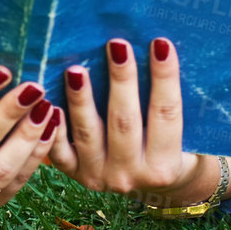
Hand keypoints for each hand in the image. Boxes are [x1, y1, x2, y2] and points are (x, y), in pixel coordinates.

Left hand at [47, 37, 209, 204]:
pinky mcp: (74, 174)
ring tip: (77, 69)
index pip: (166, 114)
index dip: (164, 78)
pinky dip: (54, 128)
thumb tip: (165, 48)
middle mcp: (130, 175)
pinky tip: (49, 102)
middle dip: (121, 80)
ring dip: (81, 100)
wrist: (145, 185)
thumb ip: (170, 104)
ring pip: (87, 134)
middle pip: (125, 122)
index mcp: (163, 166)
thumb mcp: (181, 134)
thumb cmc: (166, 147)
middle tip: (117, 45)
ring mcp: (99, 176)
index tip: (161, 44)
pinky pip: (59, 152)